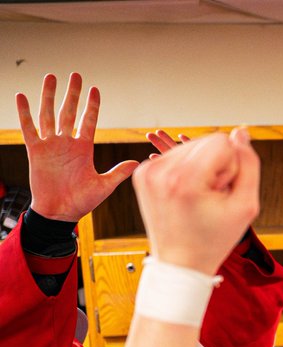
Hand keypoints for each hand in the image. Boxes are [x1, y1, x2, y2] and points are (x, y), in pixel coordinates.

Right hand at [16, 72, 137, 221]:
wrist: (60, 212)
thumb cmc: (82, 201)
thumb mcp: (104, 186)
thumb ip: (118, 173)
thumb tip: (136, 162)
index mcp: (84, 148)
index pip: (89, 121)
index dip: (92, 105)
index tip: (95, 89)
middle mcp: (67, 143)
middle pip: (69, 112)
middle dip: (73, 93)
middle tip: (76, 74)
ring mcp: (51, 145)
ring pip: (49, 115)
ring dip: (49, 96)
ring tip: (51, 76)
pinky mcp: (36, 151)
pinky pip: (29, 129)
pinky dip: (25, 113)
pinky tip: (23, 96)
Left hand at [131, 128, 259, 274]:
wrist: (180, 263)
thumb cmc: (214, 240)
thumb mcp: (246, 206)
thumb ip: (249, 164)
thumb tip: (241, 133)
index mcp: (185, 179)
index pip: (221, 142)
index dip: (231, 166)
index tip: (222, 191)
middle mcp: (161, 170)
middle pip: (205, 141)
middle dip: (216, 165)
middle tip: (211, 196)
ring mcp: (148, 171)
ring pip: (190, 147)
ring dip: (202, 167)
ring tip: (199, 197)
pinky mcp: (143, 174)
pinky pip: (175, 156)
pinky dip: (186, 171)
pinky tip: (187, 194)